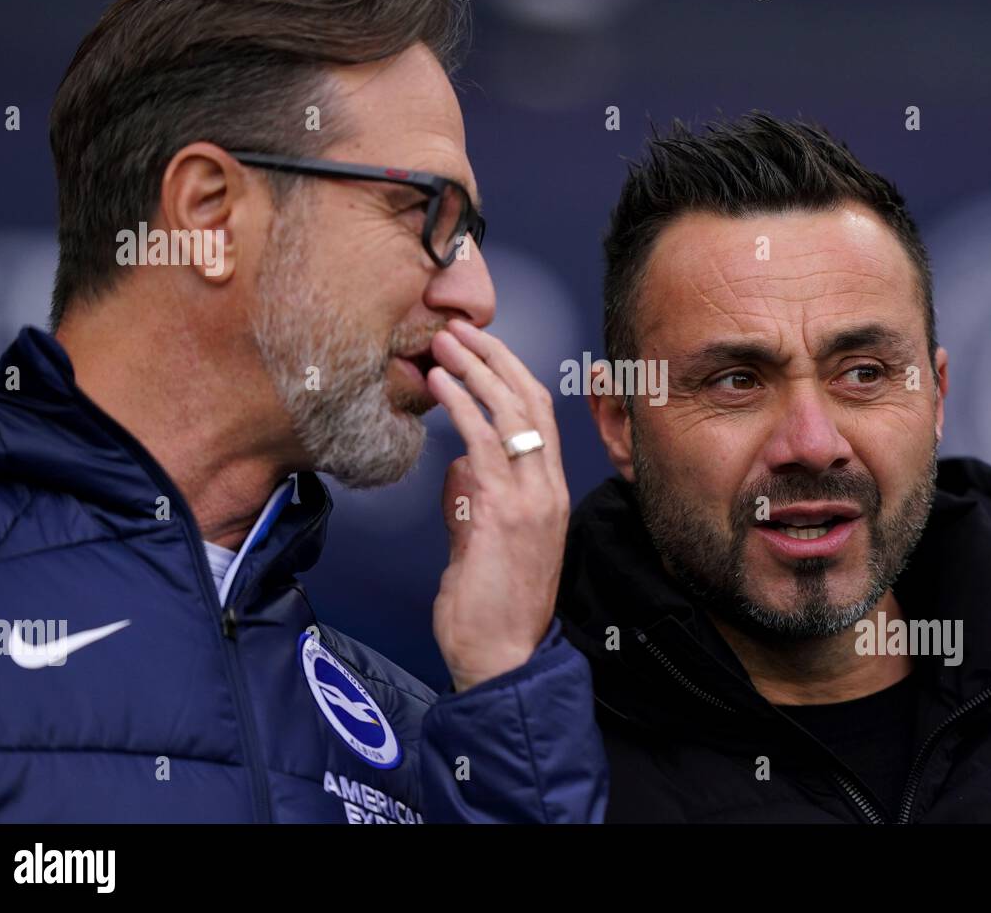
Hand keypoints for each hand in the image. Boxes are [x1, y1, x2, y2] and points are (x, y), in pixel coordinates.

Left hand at [426, 318, 568, 691]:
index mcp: (549, 495)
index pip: (538, 418)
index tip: (479, 350)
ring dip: (477, 370)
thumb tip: (458, 471)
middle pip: (532, 402)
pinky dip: (463, 405)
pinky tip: (441, 383)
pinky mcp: (505, 513)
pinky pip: (485, 444)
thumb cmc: (490, 611)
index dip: (510, 376)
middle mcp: (548, 490)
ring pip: (514, 413)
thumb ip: (473, 504)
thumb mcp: (480, 545)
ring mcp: (532, 500)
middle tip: (458, 330)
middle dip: (495, 358)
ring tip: (443, 343)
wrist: (500, 660)